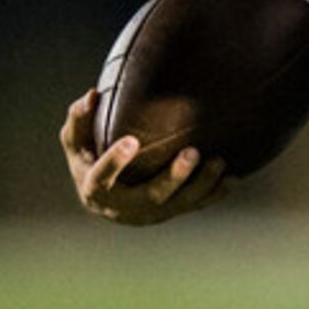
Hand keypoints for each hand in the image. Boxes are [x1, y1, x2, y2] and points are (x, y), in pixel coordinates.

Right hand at [59, 90, 228, 224]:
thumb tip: (92, 94)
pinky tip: (232, 179)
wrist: (106, 201)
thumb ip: (79, 120)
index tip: (131, 141)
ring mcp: (150, 214)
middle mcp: (124, 207)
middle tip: (193, 152)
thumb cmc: (88, 161)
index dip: (116, 162)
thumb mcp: (75, 143)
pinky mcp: (170, 212)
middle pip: (152, 196)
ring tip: (220, 161)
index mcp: (96, 189)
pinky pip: (195, 205)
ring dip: (202, 184)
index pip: (103, 177)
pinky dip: (214, 194)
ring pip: (179, 203)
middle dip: (174, 177)